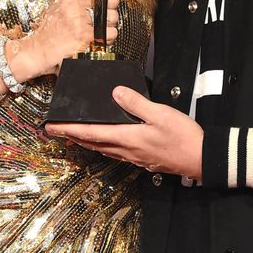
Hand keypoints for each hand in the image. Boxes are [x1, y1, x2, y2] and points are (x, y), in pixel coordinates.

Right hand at [11, 0, 119, 78]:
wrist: (40, 47)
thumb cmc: (51, 26)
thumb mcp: (60, 1)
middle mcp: (74, 2)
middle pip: (109, 0)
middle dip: (110, 9)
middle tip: (103, 15)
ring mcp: (79, 18)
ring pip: (112, 17)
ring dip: (109, 24)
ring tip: (99, 27)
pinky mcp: (85, 35)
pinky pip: (109, 32)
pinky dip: (108, 37)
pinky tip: (99, 37)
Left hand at [45, 87, 203, 180]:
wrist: (201, 159)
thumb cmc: (183, 137)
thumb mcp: (160, 114)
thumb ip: (136, 103)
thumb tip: (116, 93)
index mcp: (128, 137)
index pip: (91, 133)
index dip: (69, 130)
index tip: (51, 127)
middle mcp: (127, 150)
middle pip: (93, 144)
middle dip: (72, 137)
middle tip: (56, 132)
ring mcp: (134, 157)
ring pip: (103, 150)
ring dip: (86, 143)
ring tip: (75, 137)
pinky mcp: (143, 159)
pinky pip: (115, 153)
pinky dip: (103, 147)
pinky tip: (106, 145)